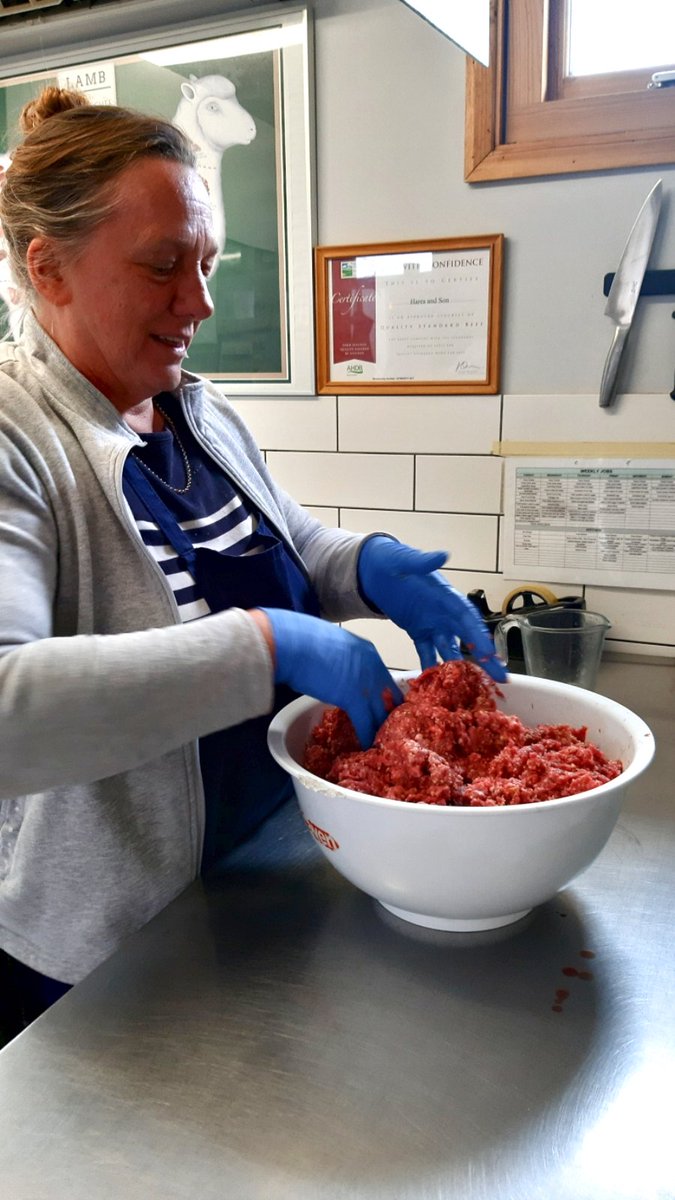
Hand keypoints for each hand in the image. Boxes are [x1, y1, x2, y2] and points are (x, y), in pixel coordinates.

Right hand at [259, 607, 402, 747]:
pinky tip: (366, 746)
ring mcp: (366, 683)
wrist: (293, 643)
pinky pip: (366, 723)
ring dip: (380, 728)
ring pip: (382, 713)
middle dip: (389, 713)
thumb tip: (338, 668)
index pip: (386, 679)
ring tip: (380, 741)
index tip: (383, 706)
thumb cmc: (303, 638)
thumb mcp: (334, 642)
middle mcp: (373, 667)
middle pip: (390, 697)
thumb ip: (343, 657)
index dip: (385, 696)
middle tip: (387, 728)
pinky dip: (367, 737)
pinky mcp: (353, 699)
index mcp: (368, 652)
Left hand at [357, 536, 506, 680]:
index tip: (489, 653)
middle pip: (468, 638)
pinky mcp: (417, 632)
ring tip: (473, 688)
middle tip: (500, 678)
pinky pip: (426, 653)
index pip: (467, 617)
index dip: (479, 635)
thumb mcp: (403, 559)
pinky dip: (430, 668)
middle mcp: (443, 612)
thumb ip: (421, 561)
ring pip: (451, 649)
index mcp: (445, 595)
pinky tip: (436, 685)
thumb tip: (442, 555)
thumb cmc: (390, 560)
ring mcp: (432, 624)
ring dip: (461, 668)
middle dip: (484, 658)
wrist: (372, 569)